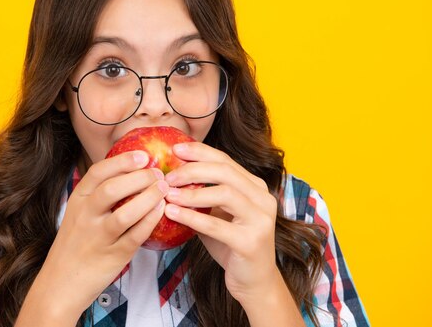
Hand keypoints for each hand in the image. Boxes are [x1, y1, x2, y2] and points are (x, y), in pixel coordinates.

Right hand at [18, 151, 167, 324]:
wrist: (60, 285)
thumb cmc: (76, 245)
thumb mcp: (78, 215)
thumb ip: (97, 195)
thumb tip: (131, 172)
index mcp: (77, 201)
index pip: (98, 172)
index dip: (122, 161)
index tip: (143, 155)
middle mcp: (85, 217)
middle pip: (112, 189)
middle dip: (139, 177)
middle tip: (158, 173)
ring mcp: (97, 238)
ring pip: (125, 213)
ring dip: (148, 198)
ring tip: (163, 190)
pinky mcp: (112, 256)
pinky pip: (134, 236)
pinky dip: (150, 221)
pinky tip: (161, 211)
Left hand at [163, 142, 280, 304]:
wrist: (253, 282)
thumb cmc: (231, 245)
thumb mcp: (217, 214)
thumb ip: (203, 195)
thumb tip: (170, 176)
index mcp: (255, 187)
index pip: (226, 160)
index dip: (200, 152)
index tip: (175, 149)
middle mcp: (263, 199)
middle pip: (225, 172)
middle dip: (193, 169)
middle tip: (168, 175)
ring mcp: (260, 220)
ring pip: (224, 194)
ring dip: (192, 192)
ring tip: (168, 194)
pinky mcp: (251, 242)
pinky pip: (217, 225)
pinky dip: (191, 217)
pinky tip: (172, 213)